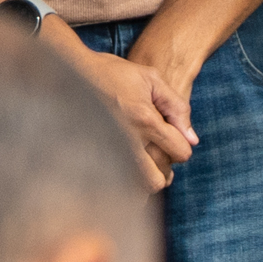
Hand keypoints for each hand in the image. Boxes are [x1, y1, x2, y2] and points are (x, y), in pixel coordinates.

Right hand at [48, 21, 195, 189]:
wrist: (70, 72)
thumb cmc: (113, 72)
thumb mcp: (151, 79)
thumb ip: (177, 107)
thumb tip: (192, 139)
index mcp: (145, 120)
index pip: (180, 153)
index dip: (183, 148)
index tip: (173, 138)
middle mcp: (126, 141)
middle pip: (157, 181)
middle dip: (164, 172)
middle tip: (159, 156)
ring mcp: (107, 152)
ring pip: (134, 188)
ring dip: (143, 180)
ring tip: (143, 162)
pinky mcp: (90, 157)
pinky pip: (113, 185)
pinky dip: (123, 183)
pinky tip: (124, 165)